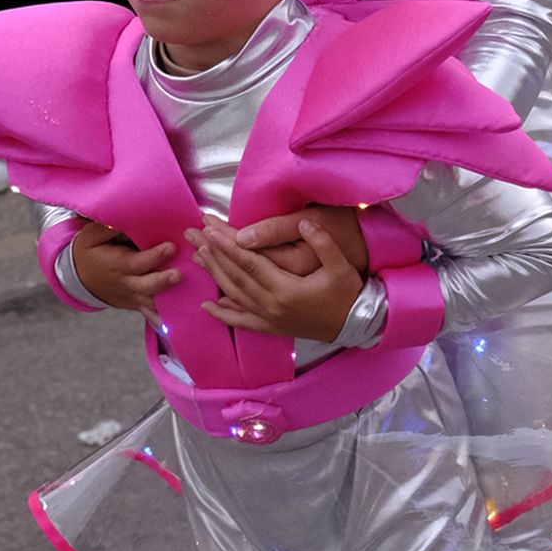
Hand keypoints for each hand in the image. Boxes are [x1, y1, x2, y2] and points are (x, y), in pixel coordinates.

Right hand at [69, 220, 179, 313]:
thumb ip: (108, 229)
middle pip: (146, 286)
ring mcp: (133, 297)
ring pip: (152, 303)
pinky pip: (153, 313)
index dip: (154, 256)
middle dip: (163, 281)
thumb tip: (123, 219)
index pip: (136, 263)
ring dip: (170, 300)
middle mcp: (126, 284)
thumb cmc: (90, 252)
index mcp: (116, 265)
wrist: (80, 279)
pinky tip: (184, 315)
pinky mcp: (138, 304)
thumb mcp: (91, 236)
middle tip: (179, 274)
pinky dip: (166, 316)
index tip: (171, 247)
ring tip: (190, 295)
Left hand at [192, 213, 363, 340]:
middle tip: (194, 236)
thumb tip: (305, 223)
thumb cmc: (349, 293)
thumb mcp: (341, 265)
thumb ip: (322, 243)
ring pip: (233, 295)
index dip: (228, 245)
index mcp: (286, 290)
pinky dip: (223, 314)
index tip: (210, 230)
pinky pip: (242, 321)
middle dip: (213, 254)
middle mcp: (272, 306)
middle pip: (235, 276)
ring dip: (214, 275)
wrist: (357, 324)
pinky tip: (207, 306)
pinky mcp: (272, 327)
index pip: (249, 263)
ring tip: (197, 257)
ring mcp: (270, 319)